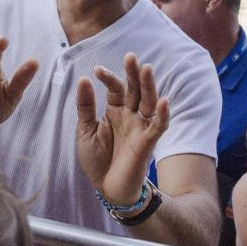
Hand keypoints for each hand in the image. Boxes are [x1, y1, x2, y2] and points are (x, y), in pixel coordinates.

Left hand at [75, 53, 168, 204]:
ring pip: (148, 102)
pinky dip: (163, 114)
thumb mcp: (85, 130)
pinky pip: (158, 126)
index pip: (115, 88)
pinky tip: (163, 101)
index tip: (96, 70)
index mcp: (114, 110)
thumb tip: (83, 79)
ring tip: (146, 69)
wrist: (107, 188)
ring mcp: (140, 127)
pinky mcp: (148, 142)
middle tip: (131, 57)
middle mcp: (130, 115)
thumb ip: (86, 106)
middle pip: (135, 90)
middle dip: (133, 74)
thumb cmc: (97, 160)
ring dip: (149, 86)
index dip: (108, 78)